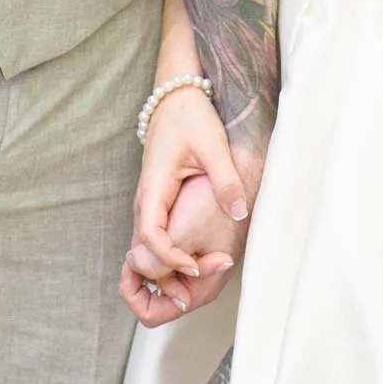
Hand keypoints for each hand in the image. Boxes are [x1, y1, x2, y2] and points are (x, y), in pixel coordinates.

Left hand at [122, 172, 245, 327]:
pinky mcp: (191, 249)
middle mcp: (195, 282)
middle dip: (141, 269)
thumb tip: (135, 270)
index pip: (150, 313)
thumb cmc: (216, 206)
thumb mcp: (180, 235)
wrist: (239, 178)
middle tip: (142, 245)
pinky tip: (162, 224)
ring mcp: (193, 266)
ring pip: (155, 271)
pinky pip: (162, 255)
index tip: (132, 266)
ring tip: (158, 230)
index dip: (133, 293)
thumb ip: (154, 262)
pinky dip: (155, 243)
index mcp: (197, 290)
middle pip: (151, 292)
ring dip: (148, 253)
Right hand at [131, 83, 251, 278]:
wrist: (175, 96)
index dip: (169, 258)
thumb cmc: (190, 118)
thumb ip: (226, 180)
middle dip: (166, 276)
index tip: (195, 265)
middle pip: (143, 253)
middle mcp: (145, 202)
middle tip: (199, 287)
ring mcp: (150, 205)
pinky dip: (172, 257)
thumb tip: (239, 213)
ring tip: (201, 280)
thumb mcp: (212, 146)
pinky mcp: (159, 204)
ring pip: (148, 250)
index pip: (150, 237)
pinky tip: (197, 262)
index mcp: (153, 189)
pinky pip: (158, 240)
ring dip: (169, 270)